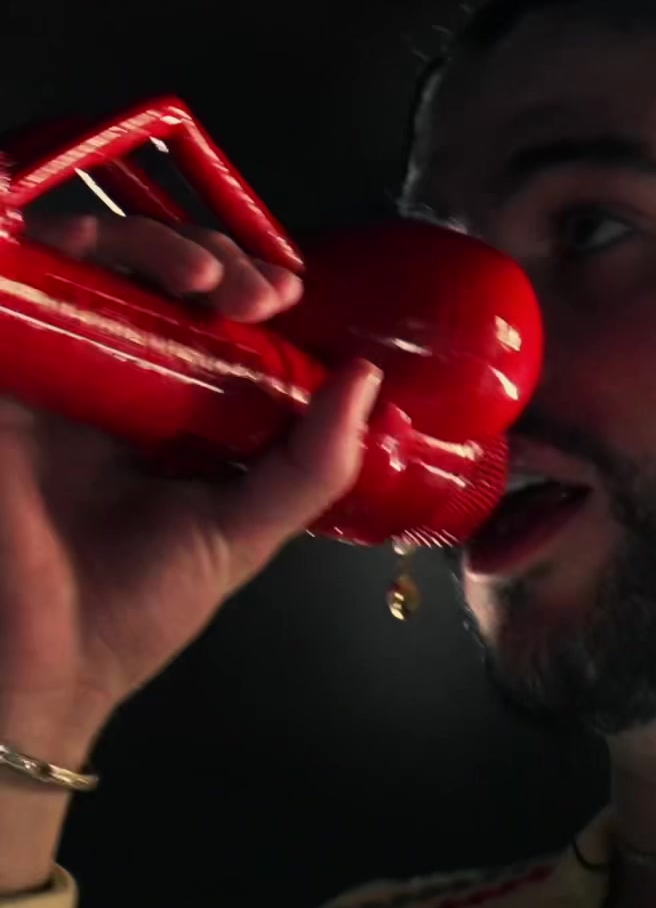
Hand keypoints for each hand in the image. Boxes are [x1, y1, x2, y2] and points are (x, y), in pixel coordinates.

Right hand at [0, 213, 383, 756]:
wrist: (44, 663)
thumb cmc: (135, 608)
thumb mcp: (245, 533)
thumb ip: (312, 466)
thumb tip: (368, 382)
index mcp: (173, 407)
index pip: (211, 313)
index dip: (248, 285)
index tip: (284, 296)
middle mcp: (111, 376)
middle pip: (155, 270)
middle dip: (212, 257)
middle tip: (253, 293)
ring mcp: (52, 368)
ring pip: (91, 257)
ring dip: (151, 244)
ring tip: (202, 280)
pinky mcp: (4, 370)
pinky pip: (21, 282)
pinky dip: (60, 249)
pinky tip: (107, 266)